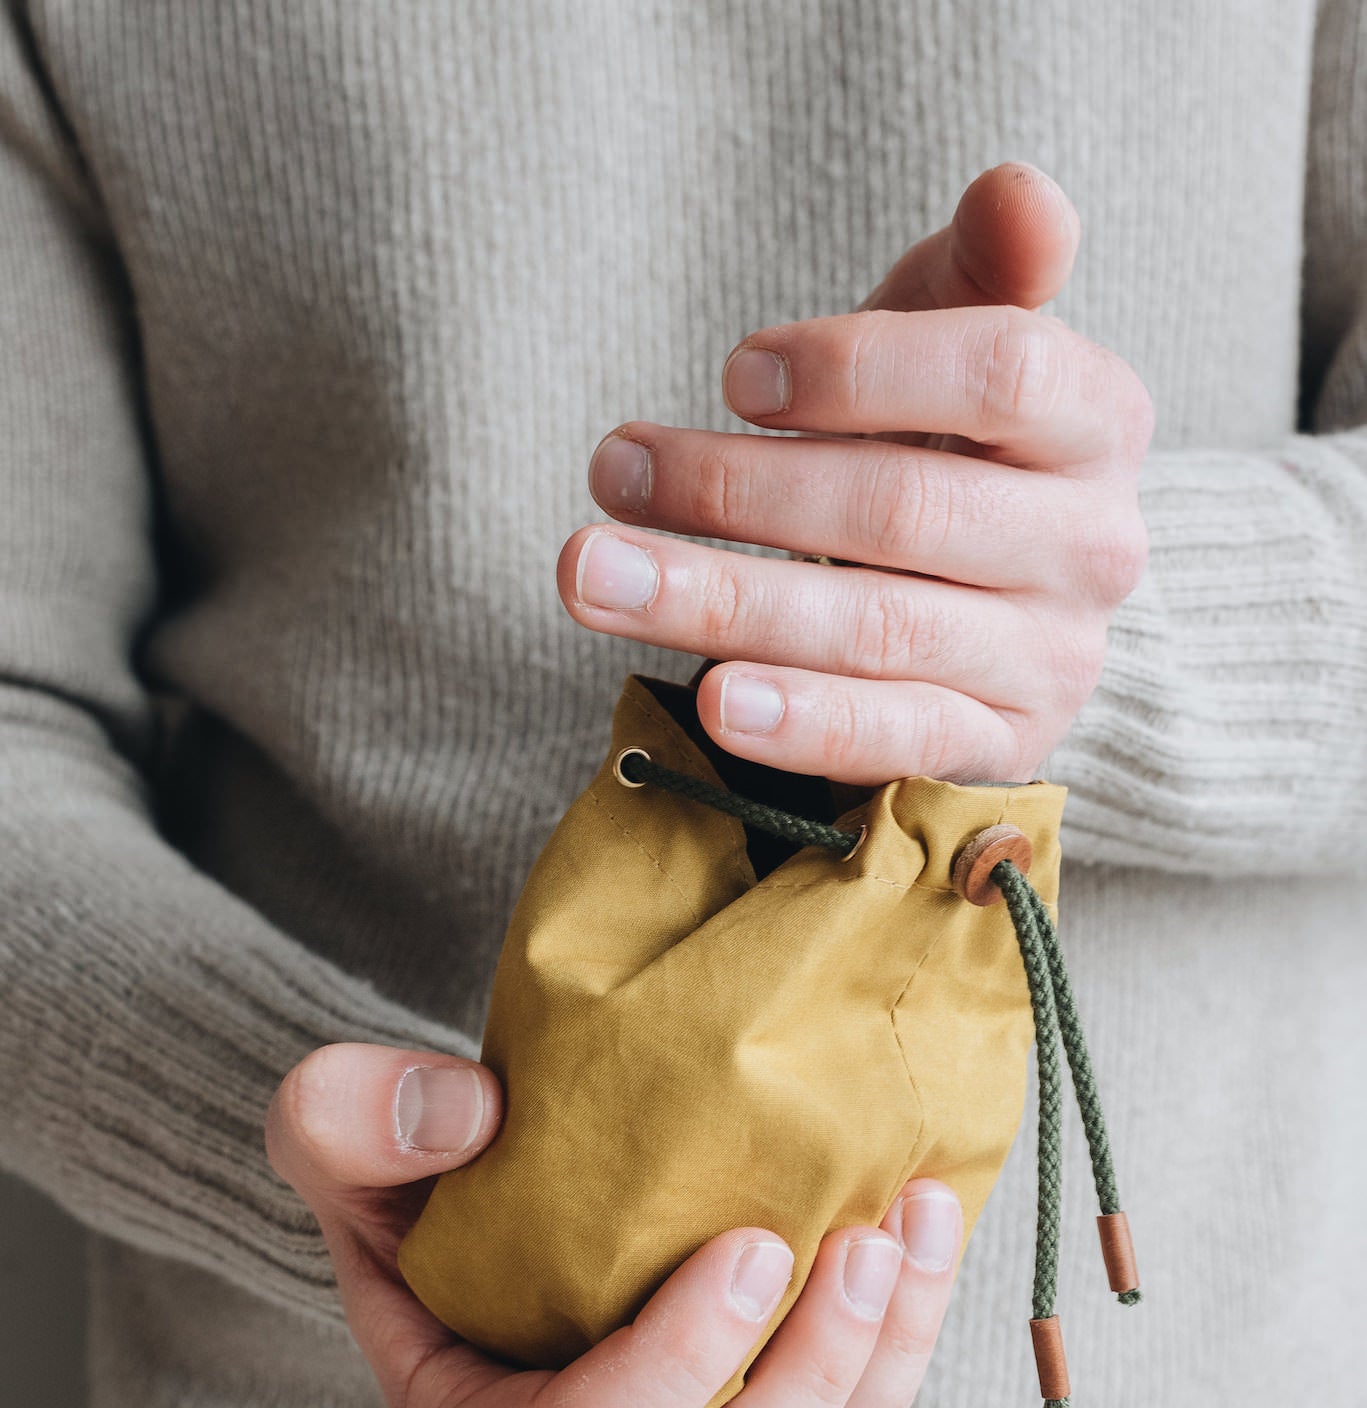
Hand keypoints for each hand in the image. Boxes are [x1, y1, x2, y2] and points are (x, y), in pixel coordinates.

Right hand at [265, 1041, 962, 1407]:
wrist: (477, 1205)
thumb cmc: (402, 1180)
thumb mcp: (335, 1130)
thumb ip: (349, 1116)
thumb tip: (473, 1117)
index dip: (678, 1365)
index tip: (754, 1245)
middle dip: (811, 1376)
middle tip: (866, 1241)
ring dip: (880, 1364)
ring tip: (918, 1226)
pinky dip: (897, 1352)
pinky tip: (925, 1241)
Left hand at [558, 163, 1153, 790]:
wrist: (1003, 617)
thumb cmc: (952, 454)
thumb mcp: (956, 343)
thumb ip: (978, 268)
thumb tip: (1020, 195)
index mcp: (1099, 419)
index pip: (1000, 373)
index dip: (859, 369)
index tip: (732, 376)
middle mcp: (1095, 544)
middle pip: (905, 508)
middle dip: (738, 488)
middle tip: (611, 471)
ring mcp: (1053, 659)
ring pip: (873, 626)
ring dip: (718, 600)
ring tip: (594, 574)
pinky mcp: (999, 750)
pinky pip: (894, 734)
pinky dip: (801, 719)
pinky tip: (714, 699)